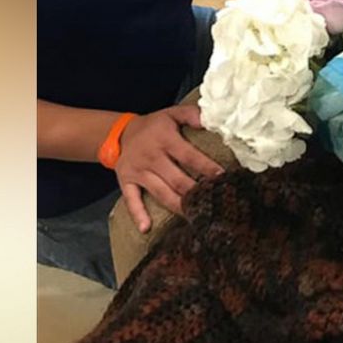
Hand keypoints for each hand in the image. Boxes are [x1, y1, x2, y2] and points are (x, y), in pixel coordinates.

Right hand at [115, 104, 224, 232]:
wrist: (120, 132)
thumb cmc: (155, 126)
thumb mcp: (172, 113)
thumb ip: (192, 114)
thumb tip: (210, 120)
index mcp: (164, 139)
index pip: (189, 156)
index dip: (206, 167)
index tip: (222, 178)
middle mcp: (151, 156)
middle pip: (176, 179)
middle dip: (195, 193)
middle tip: (212, 203)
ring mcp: (137, 171)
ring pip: (160, 192)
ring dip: (177, 206)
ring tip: (195, 218)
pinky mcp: (125, 181)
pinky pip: (131, 199)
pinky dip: (137, 214)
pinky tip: (145, 228)